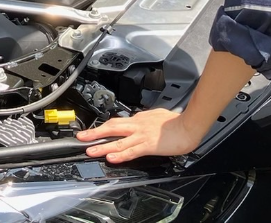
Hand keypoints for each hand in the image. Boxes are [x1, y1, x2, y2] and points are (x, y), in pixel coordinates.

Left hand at [77, 109, 203, 162]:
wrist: (188, 125)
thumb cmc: (176, 121)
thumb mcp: (157, 115)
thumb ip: (146, 118)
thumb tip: (139, 118)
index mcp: (140, 119)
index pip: (118, 122)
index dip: (105, 127)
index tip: (95, 131)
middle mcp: (138, 125)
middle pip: (112, 127)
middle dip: (95, 133)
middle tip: (82, 137)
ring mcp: (142, 135)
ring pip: (118, 141)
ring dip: (102, 146)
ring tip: (90, 151)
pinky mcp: (148, 145)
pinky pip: (131, 151)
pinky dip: (120, 154)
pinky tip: (111, 157)